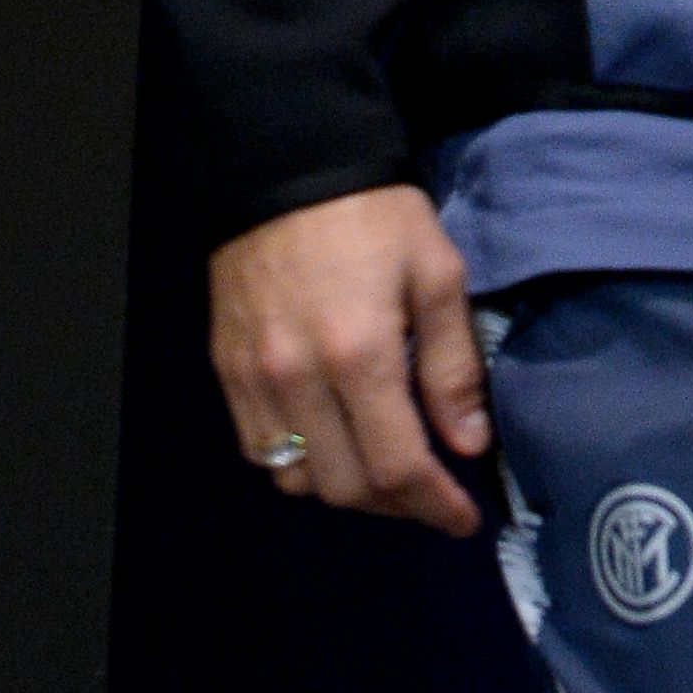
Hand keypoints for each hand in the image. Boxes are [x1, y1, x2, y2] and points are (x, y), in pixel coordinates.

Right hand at [207, 185, 487, 535]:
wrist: (287, 173)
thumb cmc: (376, 217)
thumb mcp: (437, 274)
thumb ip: (451, 366)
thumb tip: (467, 443)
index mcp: (359, 355)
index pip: (397, 465)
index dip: (434, 505)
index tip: (465, 519)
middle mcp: (297, 382)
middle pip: (345, 487)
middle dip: (397, 505)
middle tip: (433, 496)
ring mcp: (253, 383)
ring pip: (297, 481)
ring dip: (347, 491)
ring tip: (389, 473)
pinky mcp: (225, 375)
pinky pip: (261, 451)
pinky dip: (302, 466)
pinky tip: (337, 445)